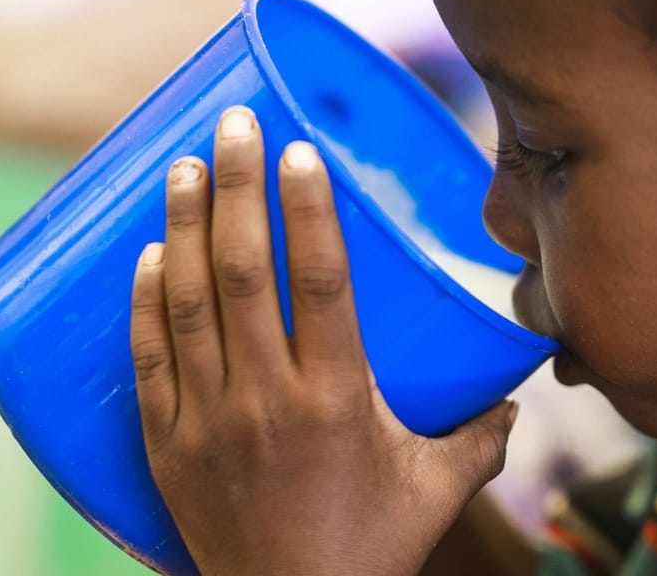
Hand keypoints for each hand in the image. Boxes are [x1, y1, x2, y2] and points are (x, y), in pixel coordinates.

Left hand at [129, 106, 518, 575]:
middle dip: (236, 188)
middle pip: (243, 274)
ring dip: (182, 226)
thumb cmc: (369, 553)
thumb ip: (480, 436)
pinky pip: (148, 359)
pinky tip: (146, 254)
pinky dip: (143, 302)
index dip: (307, 211)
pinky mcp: (166, 446)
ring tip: (182, 165)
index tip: (300, 151)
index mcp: (337, 402)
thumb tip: (513, 392)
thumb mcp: (436, 492)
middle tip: (232, 124)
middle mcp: (267, 402)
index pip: (320, 284)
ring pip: (186, 303)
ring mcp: (207, 422)